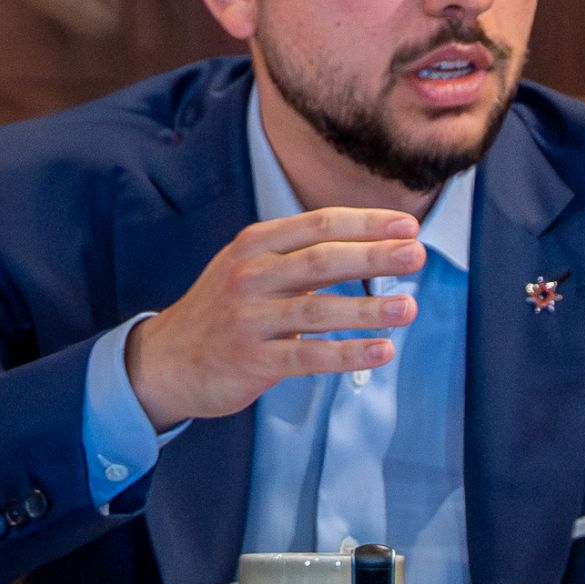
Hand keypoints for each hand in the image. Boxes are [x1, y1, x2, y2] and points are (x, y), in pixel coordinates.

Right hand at [122, 208, 423, 429]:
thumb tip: (372, 246)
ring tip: (409, 308)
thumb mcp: (251, 267)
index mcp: (256, 244)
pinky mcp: (252, 360)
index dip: (365, 222)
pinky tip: (382, 352)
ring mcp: (249, 318)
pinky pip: (308, 356)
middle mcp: (250, 275)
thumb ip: (300, 256)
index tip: (407, 226)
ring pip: (317, 309)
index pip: (319, 224)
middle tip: (417, 255)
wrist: (167, 360)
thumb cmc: (224, 309)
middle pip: (321, 260)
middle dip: (373, 256)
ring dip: (367, 308)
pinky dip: (348, 353)